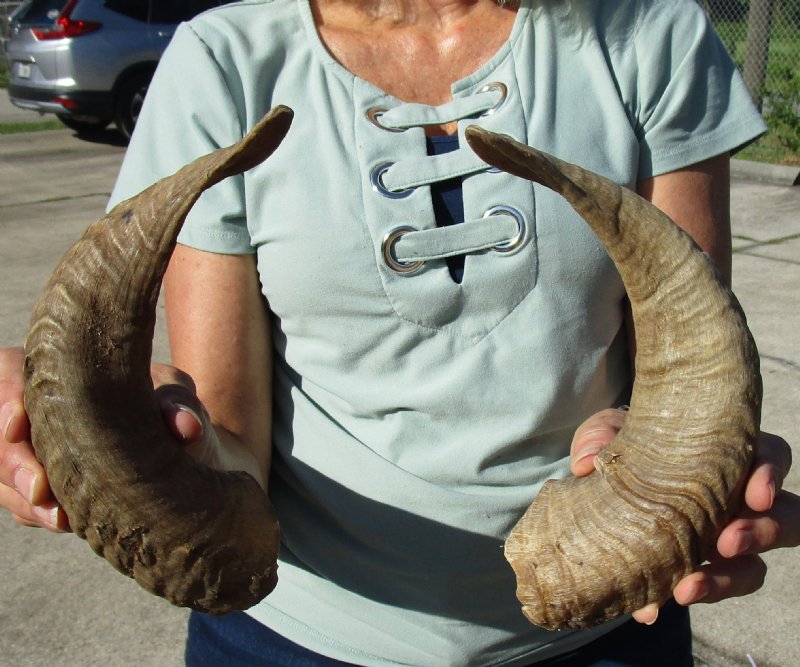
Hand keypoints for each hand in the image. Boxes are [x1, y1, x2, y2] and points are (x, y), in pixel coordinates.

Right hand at [0, 346, 209, 530]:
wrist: (189, 455)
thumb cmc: (172, 413)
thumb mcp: (177, 399)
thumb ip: (176, 405)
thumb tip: (186, 426)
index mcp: (58, 372)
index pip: (9, 371)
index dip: (6, 399)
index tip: (18, 427)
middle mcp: (35, 411)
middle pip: (0, 436)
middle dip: (13, 464)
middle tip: (41, 492)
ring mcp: (31, 454)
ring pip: (5, 478)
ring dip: (26, 501)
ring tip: (61, 518)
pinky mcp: (40, 493)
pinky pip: (24, 506)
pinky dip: (41, 515)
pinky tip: (66, 522)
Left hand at [570, 409, 797, 624]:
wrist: (607, 479)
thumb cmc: (625, 444)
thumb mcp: (608, 432)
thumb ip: (599, 438)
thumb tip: (586, 464)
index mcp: (728, 454)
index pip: (771, 456)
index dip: (771, 473)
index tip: (754, 494)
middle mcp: (739, 498)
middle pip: (784, 516)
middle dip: (763, 532)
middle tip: (727, 542)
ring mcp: (726, 537)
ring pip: (755, 565)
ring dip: (729, 578)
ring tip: (690, 586)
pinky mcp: (700, 570)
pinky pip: (707, 590)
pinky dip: (680, 598)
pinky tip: (651, 607)